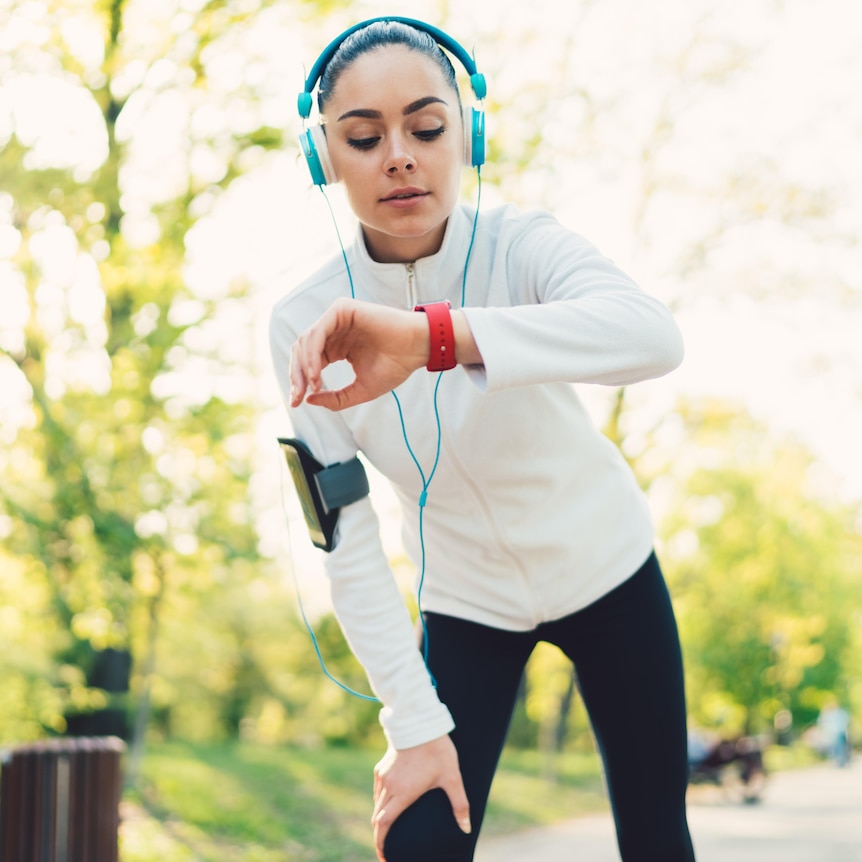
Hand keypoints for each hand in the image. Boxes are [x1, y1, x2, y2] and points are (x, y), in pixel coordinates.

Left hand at [289, 298, 427, 410]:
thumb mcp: (360, 391)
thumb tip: (308, 399)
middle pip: (301, 351)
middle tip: (298, 396)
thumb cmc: (394, 367)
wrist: (416, 350)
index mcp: (336, 348)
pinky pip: (318, 330)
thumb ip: (335, 398)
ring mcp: (337, 319)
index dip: (300, 382)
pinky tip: (317, 371)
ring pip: (307, 341)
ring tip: (314, 384)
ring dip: (305, 365)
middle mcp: (334, 332)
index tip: (297, 403)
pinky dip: (313, 352)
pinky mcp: (342, 309)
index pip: (308, 362)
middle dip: (297, 375)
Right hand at [371, 735, 470, 861]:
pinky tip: (391, 802)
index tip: (384, 856)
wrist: (419, 722)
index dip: (381, 843)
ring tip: (390, 828)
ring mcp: (383, 776)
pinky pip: (378, 790)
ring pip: (377, 803)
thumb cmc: (437, 750)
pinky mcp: (382, 766)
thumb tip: (466, 829)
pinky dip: (381, 802)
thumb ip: (459, 804)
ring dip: (381, 818)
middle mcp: (388, 786)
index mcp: (402, 793)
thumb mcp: (452, 777)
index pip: (383, 824)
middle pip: (378, 817)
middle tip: (388, 848)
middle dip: (380, 836)